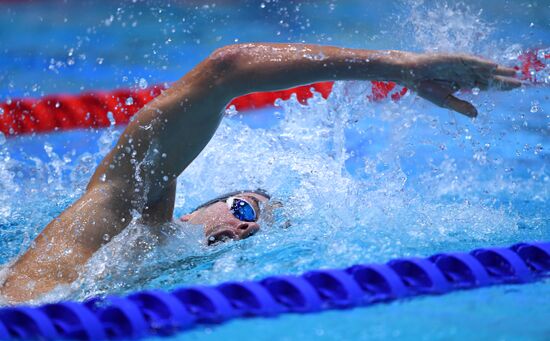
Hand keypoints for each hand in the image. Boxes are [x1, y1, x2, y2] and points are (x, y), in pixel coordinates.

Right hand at [399, 53, 520, 117]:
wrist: (411, 75)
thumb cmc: (425, 87)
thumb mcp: (445, 101)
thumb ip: (461, 106)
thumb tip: (476, 115)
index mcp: (464, 82)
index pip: (486, 84)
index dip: (500, 86)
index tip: (514, 88)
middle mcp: (465, 73)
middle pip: (488, 76)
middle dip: (503, 79)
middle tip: (520, 82)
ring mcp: (460, 65)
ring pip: (482, 68)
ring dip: (497, 70)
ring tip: (513, 72)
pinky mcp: (454, 59)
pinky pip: (470, 61)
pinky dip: (482, 64)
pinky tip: (493, 67)